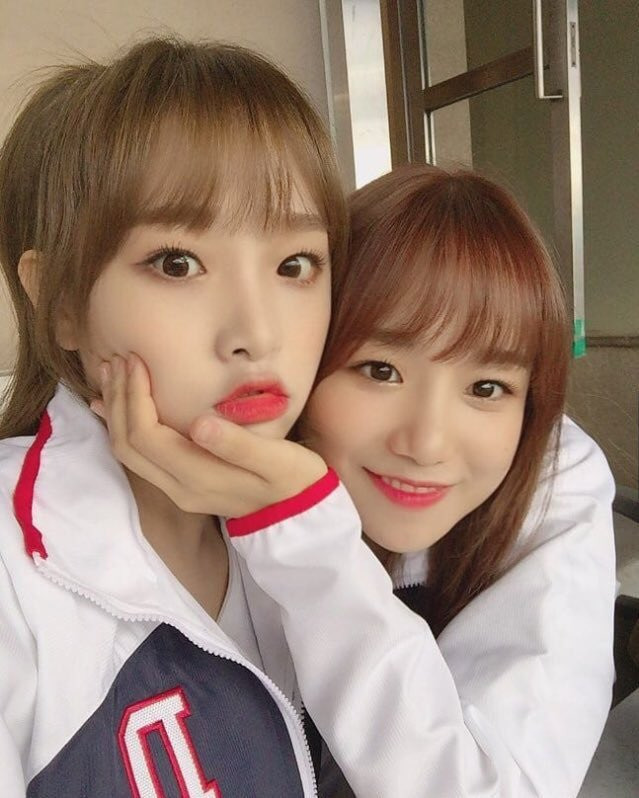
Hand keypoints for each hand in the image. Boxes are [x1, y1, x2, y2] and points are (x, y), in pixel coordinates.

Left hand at [91, 354, 327, 517]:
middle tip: (117, 360)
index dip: (135, 397)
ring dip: (117, 412)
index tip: (138, 362)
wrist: (299, 514)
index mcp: (199, 478)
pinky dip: (125, 427)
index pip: (148, 436)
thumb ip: (239, 444)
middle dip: (118, 400)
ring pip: (128, 453)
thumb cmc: (293, 480)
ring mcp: (178, 491)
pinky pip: (140, 458)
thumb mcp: (278, 460)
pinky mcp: (181, 486)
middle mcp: (179, 489)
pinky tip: (116, 409)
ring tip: (111, 376)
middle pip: (128, 445)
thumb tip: (200, 423)